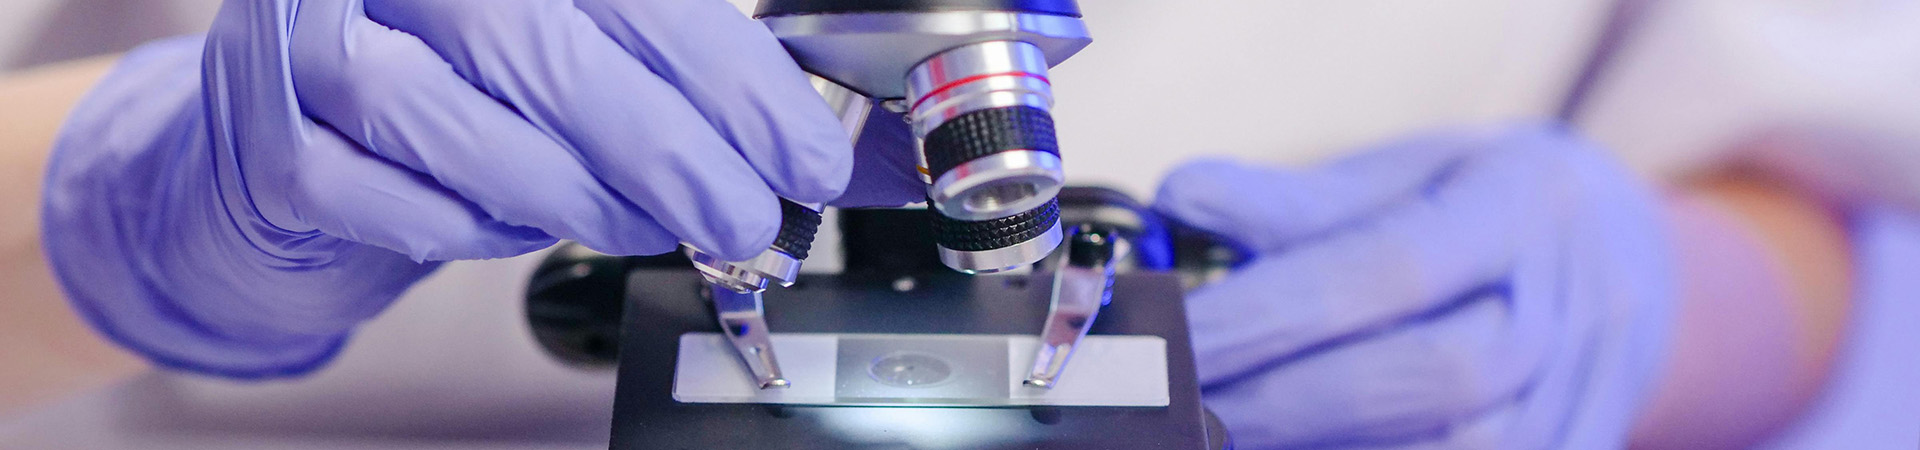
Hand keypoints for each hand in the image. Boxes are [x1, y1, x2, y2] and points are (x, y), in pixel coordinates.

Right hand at [41, 0, 849, 376]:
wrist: (285, 125)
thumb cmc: (450, 77)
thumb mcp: (563, 44)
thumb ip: (662, 72)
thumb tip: (796, 142)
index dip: (732, 80)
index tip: (802, 155)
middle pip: (548, 48)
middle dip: (670, 149)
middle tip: (742, 216)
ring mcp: (310, 46)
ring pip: (463, 124)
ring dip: (578, 194)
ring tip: (643, 226)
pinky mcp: (272, 144)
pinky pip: (395, 201)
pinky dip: (475, 228)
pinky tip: (519, 226)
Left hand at [1154, 124, 1675, 448]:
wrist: (1618, 264)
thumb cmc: (1475, 209)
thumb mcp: (1403, 173)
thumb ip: (1296, 199)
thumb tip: (1181, 199)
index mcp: (1523, 208)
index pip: (1387, 269)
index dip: (1270, 313)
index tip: (1172, 335)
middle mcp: (1568, 310)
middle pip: (1429, 376)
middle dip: (1284, 399)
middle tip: (1181, 402)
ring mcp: (1579, 398)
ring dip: (1322, 449)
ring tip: (1224, 434)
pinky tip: (1296, 449)